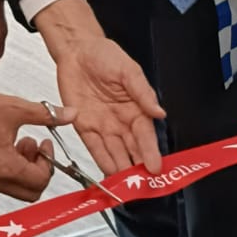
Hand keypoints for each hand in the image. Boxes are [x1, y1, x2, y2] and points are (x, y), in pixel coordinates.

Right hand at [0, 44, 73, 199]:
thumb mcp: (15, 108)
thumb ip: (47, 114)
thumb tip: (68, 114)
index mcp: (4, 167)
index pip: (40, 181)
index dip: (49, 162)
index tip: (46, 144)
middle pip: (29, 192)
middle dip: (38, 169)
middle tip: (36, 146)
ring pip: (14, 186)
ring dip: (23, 167)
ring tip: (19, 141)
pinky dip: (8, 166)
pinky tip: (4, 143)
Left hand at [32, 0, 164, 173]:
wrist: (77, 50)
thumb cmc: (105, 56)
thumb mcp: (128, 70)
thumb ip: (142, 92)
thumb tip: (159, 112)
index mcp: (136, 110)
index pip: (146, 137)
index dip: (151, 153)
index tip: (156, 168)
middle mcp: (121, 122)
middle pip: (132, 150)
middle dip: (137, 168)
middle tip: (141, 186)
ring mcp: (103, 126)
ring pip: (114, 153)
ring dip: (119, 169)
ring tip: (124, 186)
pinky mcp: (84, 126)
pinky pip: (93, 147)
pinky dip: (100, 160)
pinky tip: (107, 173)